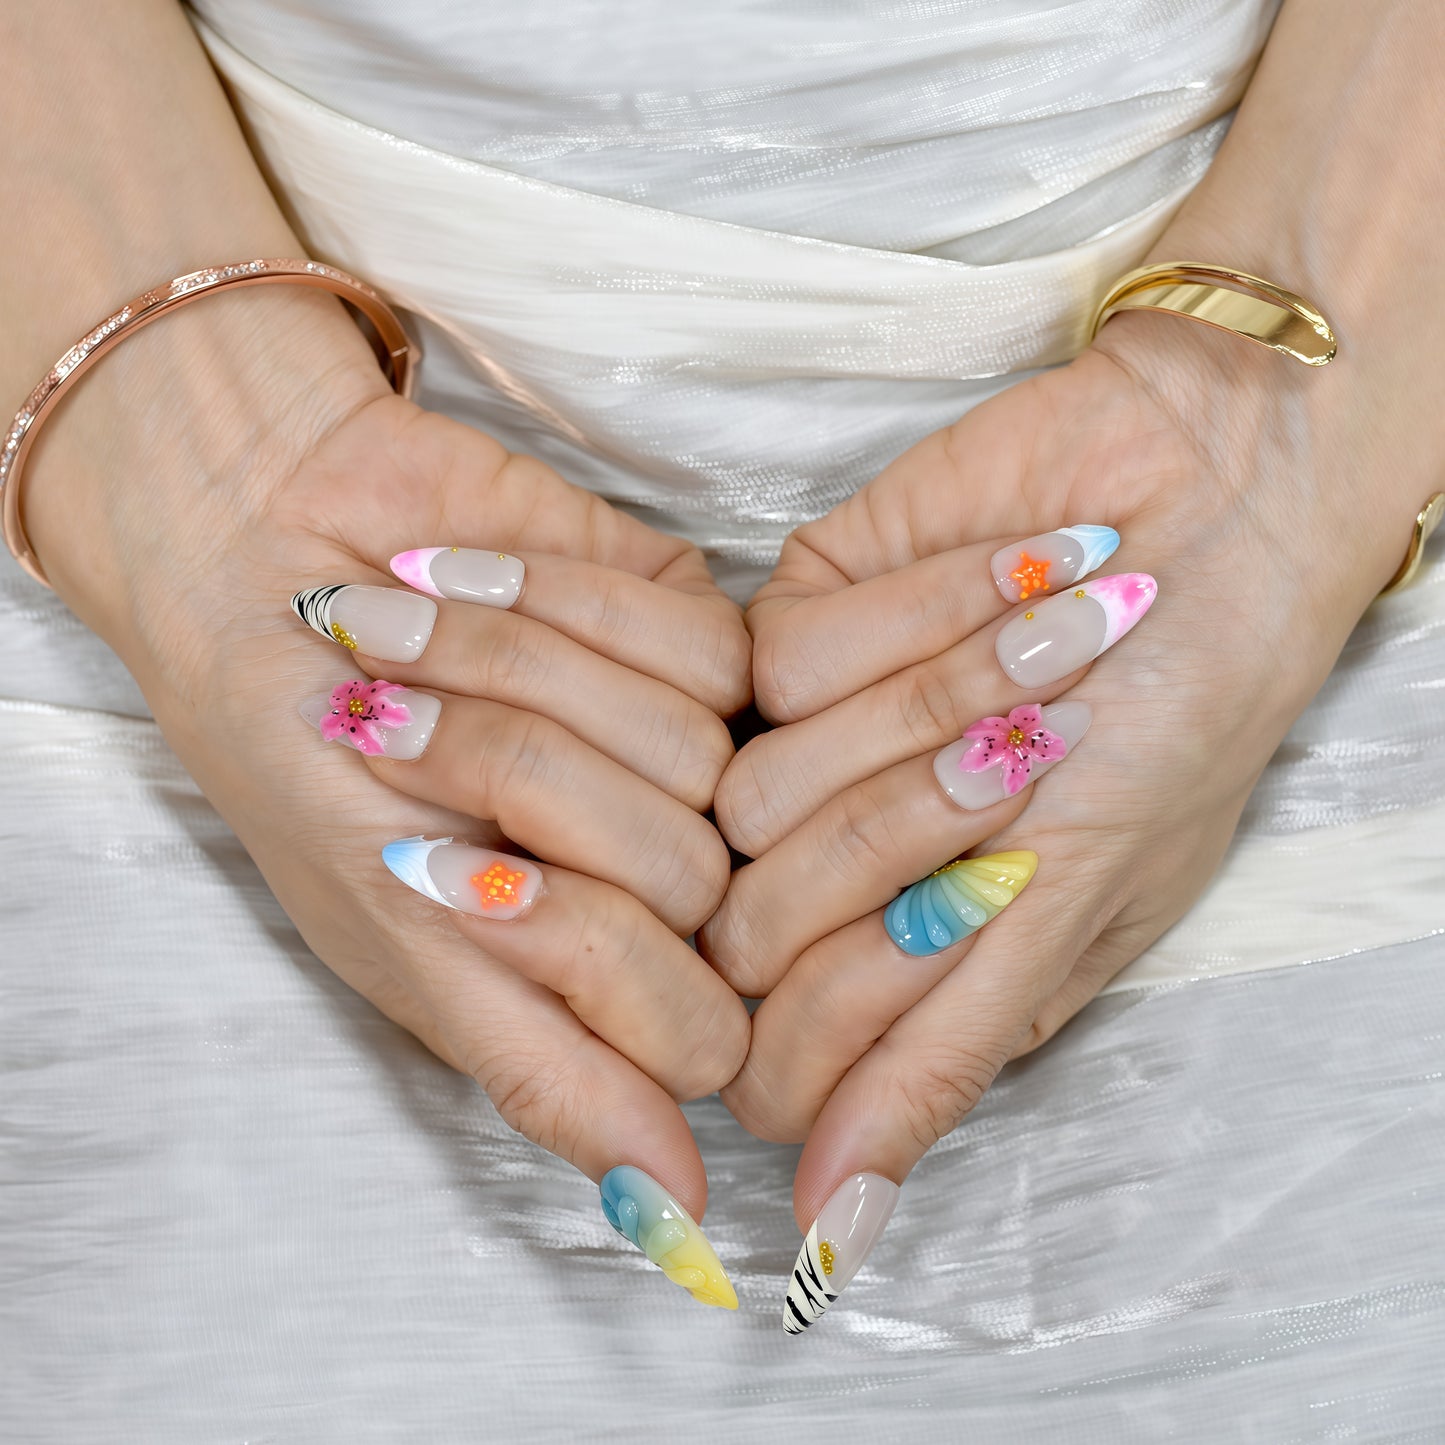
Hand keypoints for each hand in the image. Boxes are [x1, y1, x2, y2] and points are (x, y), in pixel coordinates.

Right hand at [24, 293, 751, 1306]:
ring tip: (423, 660)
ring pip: (698, 756)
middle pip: (691, 876)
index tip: (461, 877)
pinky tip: (478, 593)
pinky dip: (563, 609)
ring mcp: (693, 750)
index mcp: (598, 977)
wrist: (266, 554)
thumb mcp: (391, 936)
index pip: (696, 1031)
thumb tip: (674, 1215)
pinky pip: (706, 649)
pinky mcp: (699, 628)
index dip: (588, 952)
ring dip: (523, 689)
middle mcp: (664, 873)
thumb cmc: (307, 759)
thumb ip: (540, 1069)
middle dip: (526, 793)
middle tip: (413, 741)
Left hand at [699, 306, 1425, 1321]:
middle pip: (754, 929)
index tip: (941, 931)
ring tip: (1028, 666)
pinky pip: (782, 667)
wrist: (1221, 505)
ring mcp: (800, 738)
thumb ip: (943, 1055)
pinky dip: (914, 626)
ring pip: (756, 800)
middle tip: (1016, 769)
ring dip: (923, 729)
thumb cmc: (1178, 714)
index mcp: (902, 950)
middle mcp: (828, 858)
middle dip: (905, 848)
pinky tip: (996, 586)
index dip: (828, 1024)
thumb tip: (834, 1230)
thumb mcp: (1084, 904)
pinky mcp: (791, 615)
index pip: (775, 1057)